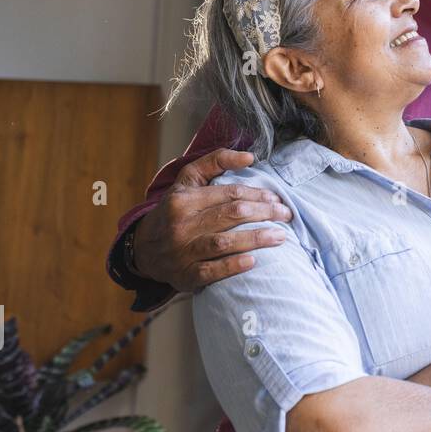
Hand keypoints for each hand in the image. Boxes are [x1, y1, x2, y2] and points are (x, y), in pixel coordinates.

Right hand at [130, 149, 292, 292]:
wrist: (144, 249)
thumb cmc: (174, 210)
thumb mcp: (187, 181)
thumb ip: (215, 162)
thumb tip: (249, 157)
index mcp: (184, 199)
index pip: (230, 193)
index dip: (257, 195)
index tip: (276, 198)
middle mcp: (182, 224)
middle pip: (231, 215)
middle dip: (264, 213)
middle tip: (286, 215)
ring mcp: (182, 251)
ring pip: (224, 242)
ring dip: (256, 239)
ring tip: (281, 237)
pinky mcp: (185, 275)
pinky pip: (211, 271)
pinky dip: (232, 266)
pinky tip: (253, 261)